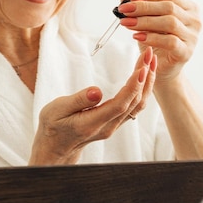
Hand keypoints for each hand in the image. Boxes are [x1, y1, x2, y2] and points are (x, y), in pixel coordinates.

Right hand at [29, 46, 156, 164]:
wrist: (55, 147)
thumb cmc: (53, 126)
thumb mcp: (57, 110)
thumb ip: (78, 101)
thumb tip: (97, 91)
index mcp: (93, 123)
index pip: (120, 104)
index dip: (133, 86)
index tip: (141, 68)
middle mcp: (107, 127)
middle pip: (133, 103)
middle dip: (144, 77)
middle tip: (149, 54)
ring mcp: (113, 126)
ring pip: (137, 105)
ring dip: (146, 83)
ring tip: (150, 61)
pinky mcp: (114, 122)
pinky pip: (133, 106)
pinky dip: (141, 89)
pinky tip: (142, 76)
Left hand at [116, 0, 200, 82]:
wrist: (163, 67)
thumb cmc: (157, 42)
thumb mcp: (147, 21)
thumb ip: (139, 7)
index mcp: (189, 8)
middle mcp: (194, 21)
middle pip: (169, 7)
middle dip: (143, 7)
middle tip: (124, 10)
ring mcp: (192, 37)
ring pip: (170, 22)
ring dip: (145, 21)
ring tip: (127, 23)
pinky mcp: (186, 52)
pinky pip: (170, 42)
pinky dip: (151, 37)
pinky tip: (137, 36)